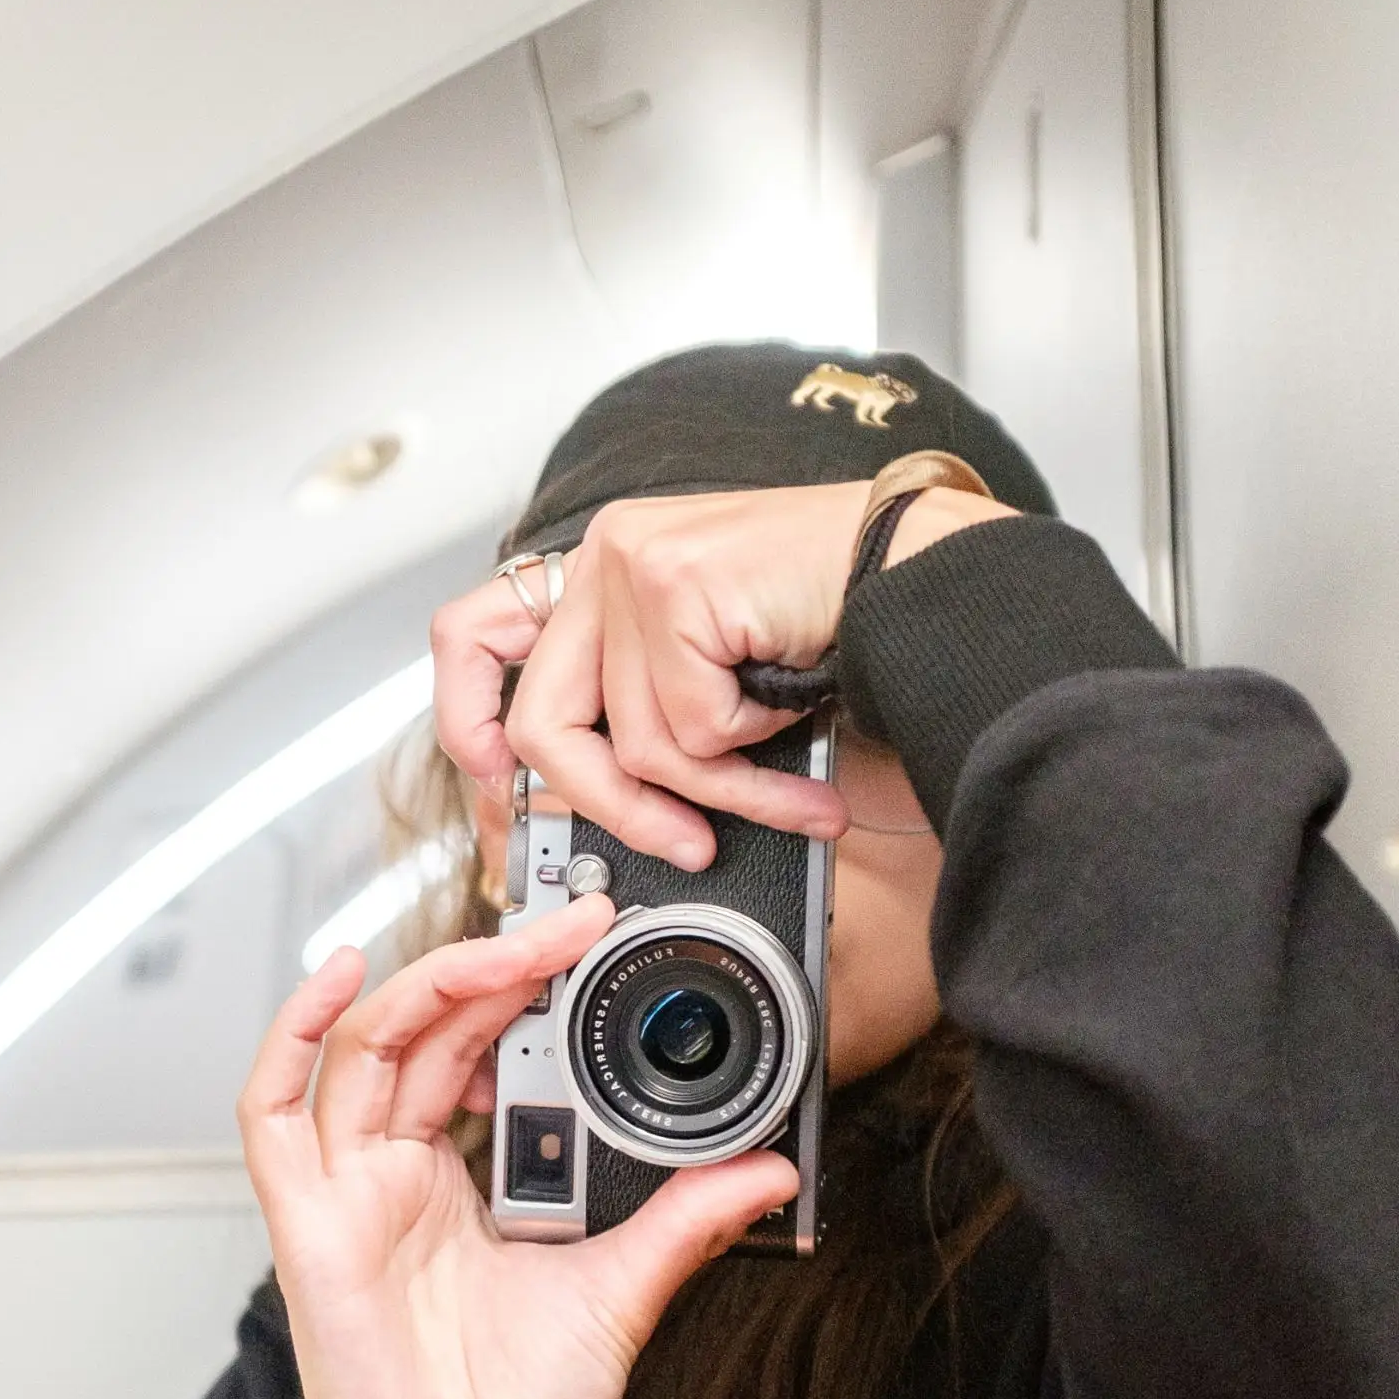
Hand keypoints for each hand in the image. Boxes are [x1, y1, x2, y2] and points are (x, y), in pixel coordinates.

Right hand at [241, 902, 799, 1398]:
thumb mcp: (620, 1299)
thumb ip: (683, 1224)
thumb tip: (765, 1169)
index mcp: (459, 1187)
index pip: (477, 1050)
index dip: (523, 986)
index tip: (596, 942)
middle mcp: (396, 1178)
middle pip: (428, 1030)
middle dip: (501, 962)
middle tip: (579, 921)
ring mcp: (347, 1196)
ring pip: (365, 1048)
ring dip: (435, 980)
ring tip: (515, 941)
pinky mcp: (310, 1225)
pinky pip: (272, 1112)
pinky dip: (291, 1036)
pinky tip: (338, 976)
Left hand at [456, 483, 1007, 869]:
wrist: (933, 569)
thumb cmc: (834, 617)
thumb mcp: (708, 663)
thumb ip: (636, 703)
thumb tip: (579, 798)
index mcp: (602, 566)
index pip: (473, 635)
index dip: (466, 718)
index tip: (494, 779)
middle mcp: (606, 553)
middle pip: (543, 725)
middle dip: (615, 807)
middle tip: (684, 844)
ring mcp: (635, 564)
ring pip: (635, 742)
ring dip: (721, 787)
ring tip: (789, 791)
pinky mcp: (678, 587)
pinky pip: (691, 726)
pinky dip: (754, 747)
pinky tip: (796, 706)